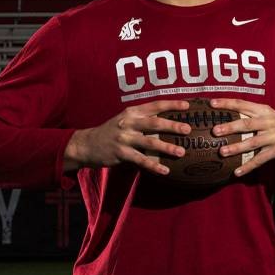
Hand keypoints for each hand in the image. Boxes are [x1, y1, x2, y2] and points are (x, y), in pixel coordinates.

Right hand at [64, 99, 192, 175]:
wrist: (87, 144)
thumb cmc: (111, 131)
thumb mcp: (125, 120)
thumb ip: (142, 119)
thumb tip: (167, 122)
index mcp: (131, 112)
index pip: (154, 105)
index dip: (171, 104)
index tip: (187, 105)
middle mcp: (128, 123)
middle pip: (154, 123)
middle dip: (173, 125)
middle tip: (188, 129)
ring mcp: (124, 138)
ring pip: (149, 142)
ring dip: (167, 147)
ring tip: (181, 152)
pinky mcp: (120, 153)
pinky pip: (141, 160)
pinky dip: (154, 166)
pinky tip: (165, 170)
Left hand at [208, 98, 274, 177]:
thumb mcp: (269, 115)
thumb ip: (251, 115)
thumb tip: (226, 117)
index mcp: (264, 110)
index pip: (242, 104)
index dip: (227, 103)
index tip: (212, 103)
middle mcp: (268, 121)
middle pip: (246, 123)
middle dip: (230, 127)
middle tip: (215, 130)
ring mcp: (273, 136)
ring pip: (252, 142)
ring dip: (236, 147)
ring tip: (222, 152)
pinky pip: (260, 159)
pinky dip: (248, 166)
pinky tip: (237, 172)